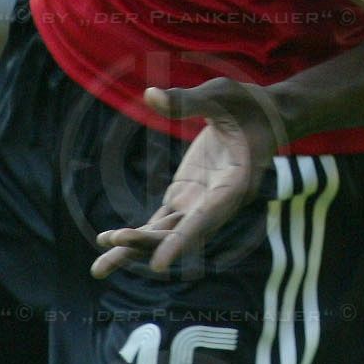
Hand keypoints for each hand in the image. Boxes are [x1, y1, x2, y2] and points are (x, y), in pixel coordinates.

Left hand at [91, 81, 285, 277]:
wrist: (264, 117)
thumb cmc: (248, 103)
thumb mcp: (222, 94)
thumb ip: (188, 100)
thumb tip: (150, 95)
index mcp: (236, 183)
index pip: (207, 217)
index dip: (182, 241)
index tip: (159, 265)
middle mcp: (218, 203)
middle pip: (180, 233)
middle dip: (147, 244)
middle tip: (111, 248)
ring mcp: (200, 203)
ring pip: (166, 234)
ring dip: (135, 248)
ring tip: (99, 269)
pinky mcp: (186, 198)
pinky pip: (160, 223)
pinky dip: (137, 234)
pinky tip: (108, 241)